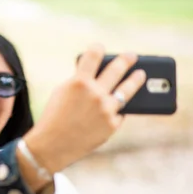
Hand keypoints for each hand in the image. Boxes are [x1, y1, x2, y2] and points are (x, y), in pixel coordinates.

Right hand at [24, 44, 145, 173]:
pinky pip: (119, 112)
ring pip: (127, 89)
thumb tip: (98, 76)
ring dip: (135, 79)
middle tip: (131, 56)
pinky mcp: (112, 124)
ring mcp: (106, 109)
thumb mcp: (61, 93)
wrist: (52, 145)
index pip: (93, 55)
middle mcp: (95, 93)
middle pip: (117, 69)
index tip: (100, 47)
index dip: (97, 48)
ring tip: (140, 75)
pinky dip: (116, 110)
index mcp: (79, 82)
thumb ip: (79, 82)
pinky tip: (116, 108)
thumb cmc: (53, 118)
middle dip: (125, 60)